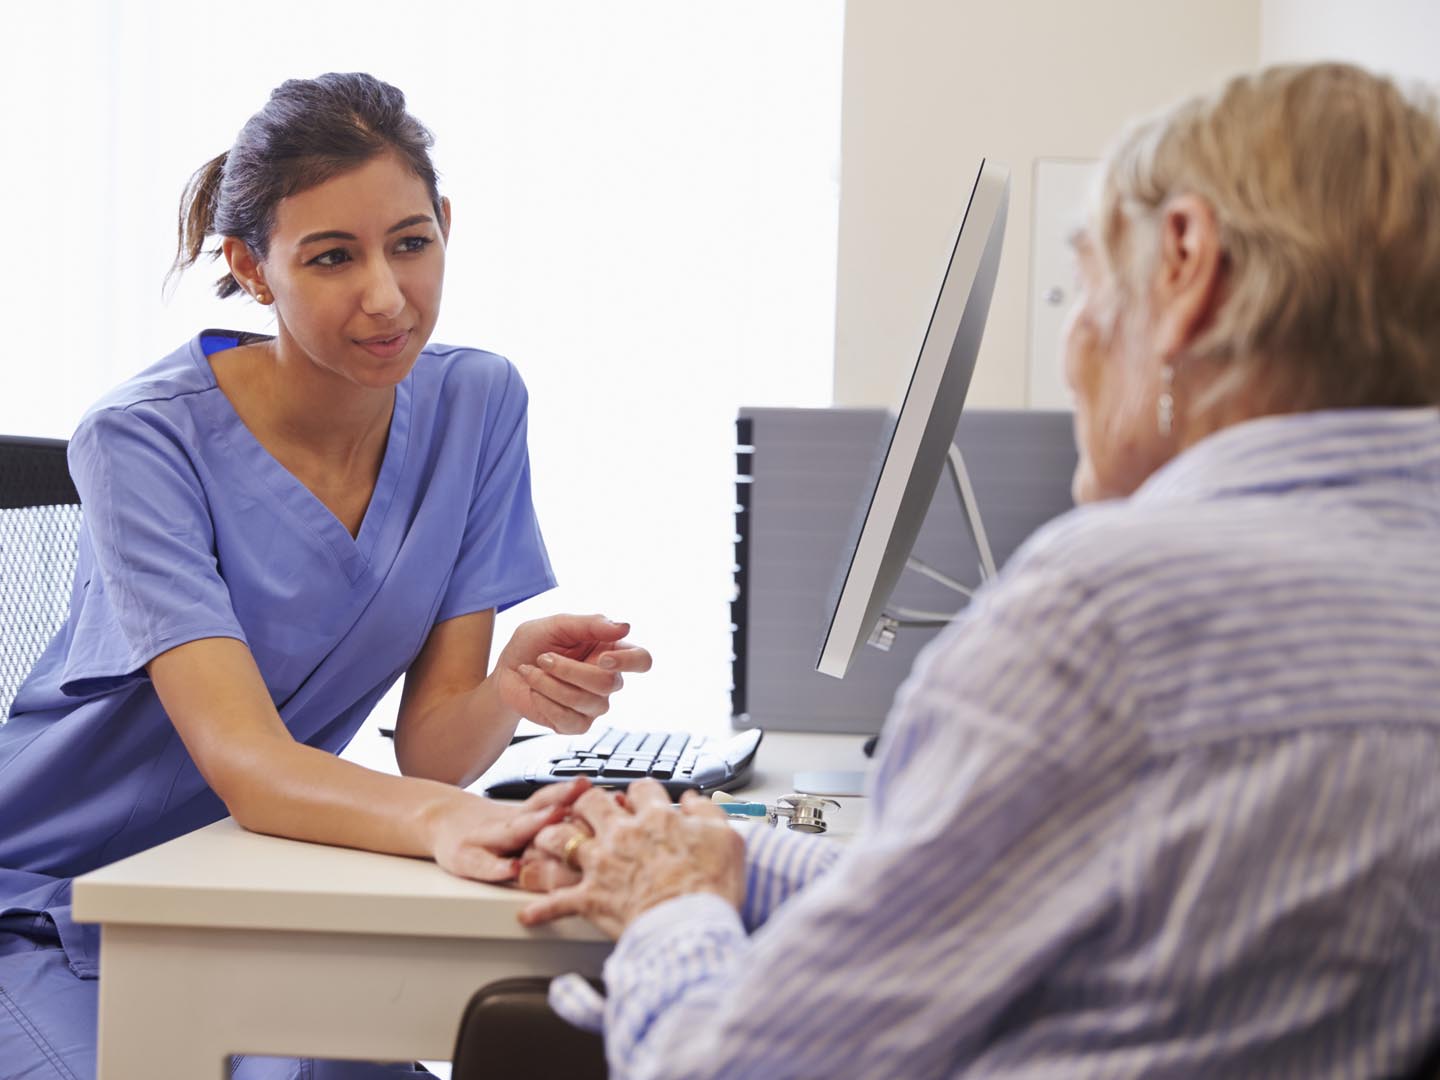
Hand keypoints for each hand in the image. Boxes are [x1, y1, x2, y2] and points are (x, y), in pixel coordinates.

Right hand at [430, 780, 586, 881]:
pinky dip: (498, 867)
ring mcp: (486, 840)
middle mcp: (508, 824)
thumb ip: (552, 812)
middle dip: (562, 800)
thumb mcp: (520, 816)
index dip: (573, 792)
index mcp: (524, 815)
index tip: (601, 791)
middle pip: (537, 809)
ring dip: (536, 822)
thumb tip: (602, 809)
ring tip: (555, 815)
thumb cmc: (488, 827)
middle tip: (585, 796)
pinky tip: (513, 869)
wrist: (440, 820)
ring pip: (514, 830)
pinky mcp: (466, 859)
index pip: (549, 799)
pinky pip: (484, 865)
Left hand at [496, 614, 652, 734]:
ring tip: (533, 672)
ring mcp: (594, 705)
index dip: (628, 662)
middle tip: (543, 658)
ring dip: (550, 684)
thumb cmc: (533, 644)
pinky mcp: (576, 724)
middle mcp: (608, 679)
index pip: (641, 660)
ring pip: (586, 701)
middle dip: (569, 670)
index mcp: (611, 650)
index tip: (603, 658)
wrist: (506, 671)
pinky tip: (535, 692)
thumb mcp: (557, 624)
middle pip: (609, 683)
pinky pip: (569, 720)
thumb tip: (625, 627)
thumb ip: (590, 624)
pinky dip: (545, 703)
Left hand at [517, 779, 745, 937]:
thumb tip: (694, 800)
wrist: (690, 929)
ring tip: (545, 841)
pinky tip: (529, 913)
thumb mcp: (727, 839)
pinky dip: (541, 909)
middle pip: (591, 803)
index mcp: (655, 819)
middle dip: (586, 803)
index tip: (641, 799)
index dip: (640, 792)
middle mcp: (622, 835)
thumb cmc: (711, 887)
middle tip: (586, 809)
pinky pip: (556, 901)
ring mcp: (602, 865)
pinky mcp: (590, 898)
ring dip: (551, 839)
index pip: (641, 789)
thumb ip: (708, 813)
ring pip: (560, 839)